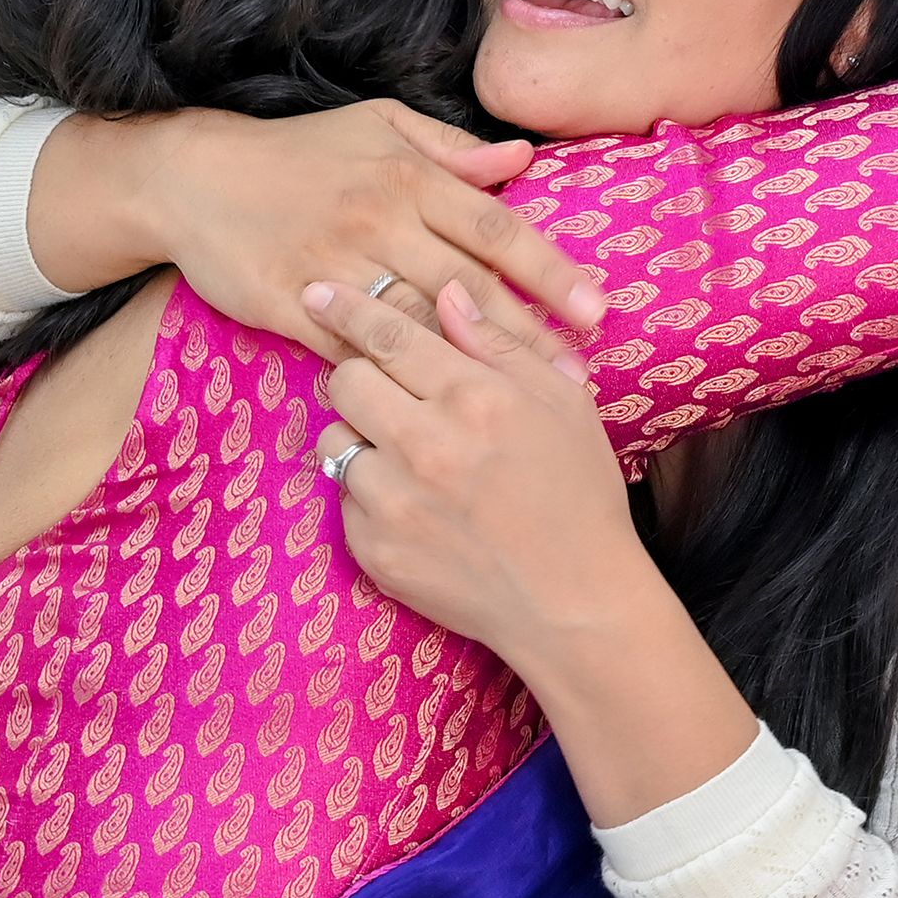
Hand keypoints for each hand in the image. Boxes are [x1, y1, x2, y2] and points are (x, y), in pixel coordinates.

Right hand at [134, 102, 604, 367]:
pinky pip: (350, 350)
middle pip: (469, 287)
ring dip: (473, 366)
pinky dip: (391, 380)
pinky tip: (429, 411)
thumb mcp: (377, 126)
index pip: (497, 228)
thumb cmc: (296, 153)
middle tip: (578, 375)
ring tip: (521, 404)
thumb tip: (519, 159)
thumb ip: (451, 150)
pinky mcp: (291, 304)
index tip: (596, 310)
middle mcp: (380, 219)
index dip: (551, 272)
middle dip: (530, 334)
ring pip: (418, 324)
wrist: (194, 177)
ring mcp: (335, 265)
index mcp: (409, 177)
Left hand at [301, 276, 643, 666]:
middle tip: (392, 395)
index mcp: (475, 398)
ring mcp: (394, 502)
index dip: (347, 308)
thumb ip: (500, 344)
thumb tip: (447, 293)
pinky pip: (344, 498)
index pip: (387, 334)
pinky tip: (417, 507)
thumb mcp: (564, 404)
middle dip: (360, 376)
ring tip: (410, 459)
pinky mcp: (374, 550)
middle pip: (345, 380)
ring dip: (362, 438)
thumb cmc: (579, 497)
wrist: (573, 603)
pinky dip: (369, 495)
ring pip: (334, 439)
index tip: (318, 294)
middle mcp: (427, 444)